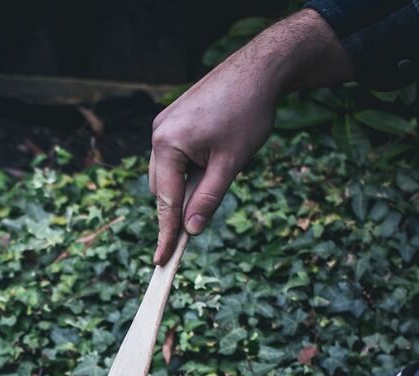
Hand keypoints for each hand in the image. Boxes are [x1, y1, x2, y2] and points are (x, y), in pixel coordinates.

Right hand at [150, 10, 352, 263]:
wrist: (259, 70)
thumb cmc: (247, 113)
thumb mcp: (230, 164)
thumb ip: (208, 199)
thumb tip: (191, 232)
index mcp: (167, 144)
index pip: (165, 200)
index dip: (166, 234)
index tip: (161, 261)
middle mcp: (159, 133)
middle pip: (162, 189)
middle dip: (180, 206)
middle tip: (201, 222)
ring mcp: (165, 125)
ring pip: (169, 174)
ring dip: (186, 186)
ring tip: (218, 174)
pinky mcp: (174, 120)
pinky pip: (175, 157)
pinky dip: (188, 169)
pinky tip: (212, 160)